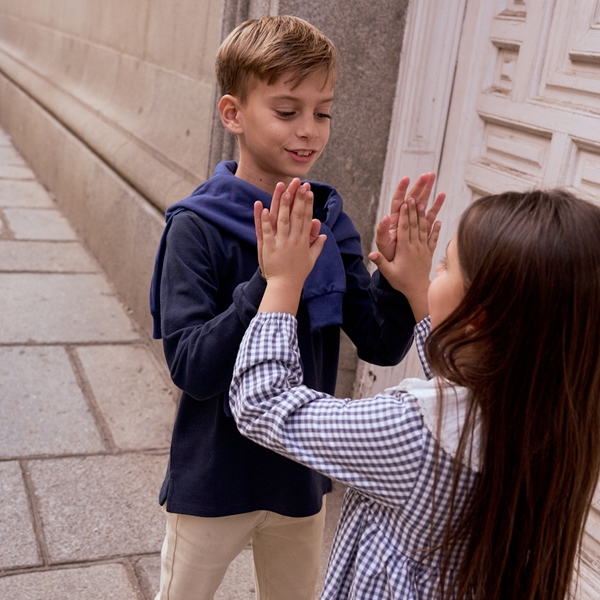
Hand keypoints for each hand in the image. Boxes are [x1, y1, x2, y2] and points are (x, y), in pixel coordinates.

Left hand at [254, 180, 325, 313]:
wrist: (285, 286)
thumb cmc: (298, 274)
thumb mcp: (310, 260)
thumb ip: (317, 246)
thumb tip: (324, 236)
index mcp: (303, 241)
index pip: (307, 218)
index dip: (308, 204)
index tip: (309, 191)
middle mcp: (293, 240)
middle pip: (296, 215)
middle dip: (298, 198)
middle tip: (300, 184)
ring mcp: (281, 243)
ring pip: (282, 220)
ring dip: (283, 203)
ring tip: (284, 189)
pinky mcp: (268, 247)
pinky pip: (266, 231)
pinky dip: (265, 219)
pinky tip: (264, 207)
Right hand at [369, 196, 440, 321]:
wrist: (418, 291)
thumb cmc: (401, 282)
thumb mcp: (388, 272)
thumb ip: (380, 262)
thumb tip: (371, 254)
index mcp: (404, 249)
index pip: (404, 228)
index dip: (404, 215)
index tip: (405, 203)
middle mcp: (415, 246)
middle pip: (414, 225)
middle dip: (414, 210)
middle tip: (414, 196)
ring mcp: (423, 249)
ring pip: (424, 228)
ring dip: (424, 215)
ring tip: (425, 202)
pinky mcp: (429, 253)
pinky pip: (433, 239)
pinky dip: (436, 229)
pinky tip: (439, 220)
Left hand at [375, 173, 444, 260]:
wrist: (397, 266)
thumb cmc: (388, 254)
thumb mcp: (382, 243)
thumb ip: (382, 231)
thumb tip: (384, 217)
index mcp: (395, 220)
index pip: (398, 201)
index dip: (401, 189)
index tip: (406, 178)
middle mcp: (406, 219)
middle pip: (413, 198)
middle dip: (420, 186)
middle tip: (428, 175)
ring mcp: (415, 224)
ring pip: (423, 205)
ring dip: (430, 193)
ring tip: (435, 180)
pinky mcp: (423, 230)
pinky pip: (431, 217)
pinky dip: (436, 207)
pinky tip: (442, 197)